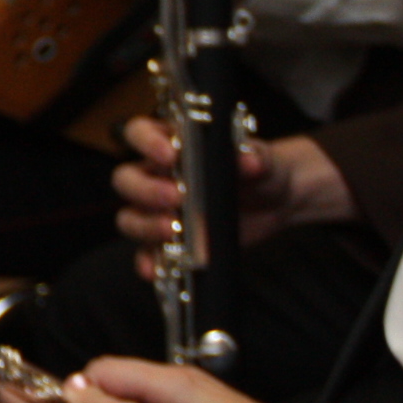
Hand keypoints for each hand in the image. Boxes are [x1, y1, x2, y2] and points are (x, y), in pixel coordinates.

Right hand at [113, 117, 354, 255]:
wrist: (275, 202)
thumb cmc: (258, 171)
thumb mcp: (261, 158)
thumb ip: (255, 157)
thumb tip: (249, 161)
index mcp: (170, 145)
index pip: (139, 133)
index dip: (147, 142)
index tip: (170, 154)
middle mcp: (157, 176)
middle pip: (126, 180)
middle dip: (146, 190)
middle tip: (176, 197)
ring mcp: (160, 212)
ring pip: (130, 217)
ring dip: (146, 225)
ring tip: (174, 231)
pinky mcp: (170, 243)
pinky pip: (146, 254)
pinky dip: (148, 262)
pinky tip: (158, 269)